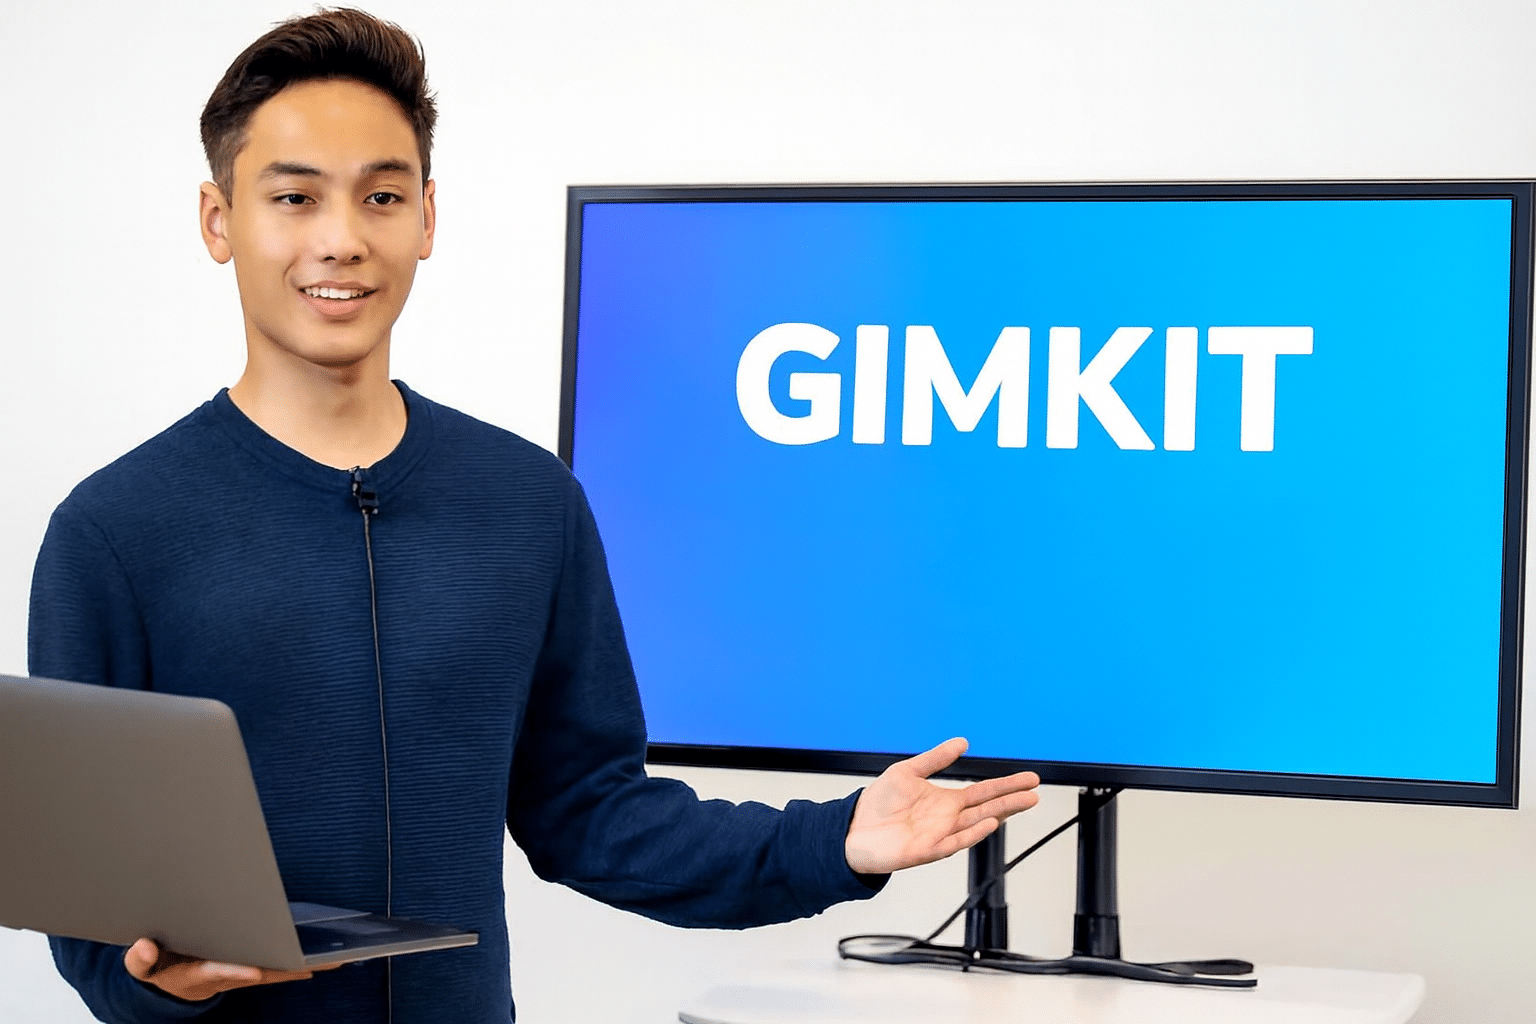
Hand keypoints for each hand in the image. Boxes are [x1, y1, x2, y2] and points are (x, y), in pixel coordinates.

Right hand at [124, 938, 324, 1001]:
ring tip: (334, 960)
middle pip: (259, 972)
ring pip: (275, 969)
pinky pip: (279, 964)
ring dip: (302, 965)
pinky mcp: (251, 965)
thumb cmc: (159, 966)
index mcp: (196, 973)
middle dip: (284, 968)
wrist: (171, 977)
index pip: (217, 971)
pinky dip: (300, 962)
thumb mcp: (142, 965)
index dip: (234, 971)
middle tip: (313, 964)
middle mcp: (225, 973)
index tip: (253, 970)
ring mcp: (241, 971)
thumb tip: (145, 947)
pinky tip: (325, 958)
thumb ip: (140, 959)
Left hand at [844, 737, 1039, 874]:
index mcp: (946, 802)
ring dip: (1000, 813)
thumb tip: (962, 742)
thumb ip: (936, 759)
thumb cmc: (879, 804)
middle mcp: (948, 819)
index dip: (1006, 786)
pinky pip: (955, 842)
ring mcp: (940, 835)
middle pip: (988, 808)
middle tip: (1036, 792)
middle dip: (1012, 800)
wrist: (853, 828)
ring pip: (977, 824)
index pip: (984, 792)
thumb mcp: (908, 771)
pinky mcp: (927, 850)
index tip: (1029, 779)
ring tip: (1023, 802)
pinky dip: (973, 833)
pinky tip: (989, 822)